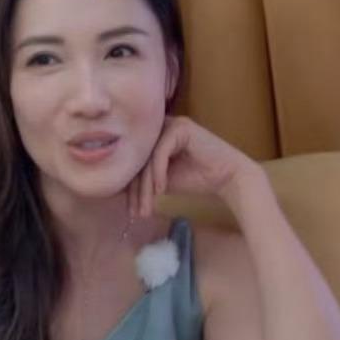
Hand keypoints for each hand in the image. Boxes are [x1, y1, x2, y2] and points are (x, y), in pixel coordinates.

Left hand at [128, 116, 259, 218]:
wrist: (225, 176)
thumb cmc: (195, 178)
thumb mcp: (160, 182)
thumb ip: (141, 181)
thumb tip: (113, 190)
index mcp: (152, 140)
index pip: (133, 164)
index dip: (129, 189)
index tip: (130, 212)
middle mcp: (158, 129)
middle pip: (138, 162)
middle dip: (136, 192)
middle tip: (136, 214)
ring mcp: (170, 125)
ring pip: (147, 160)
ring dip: (146, 188)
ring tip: (147, 208)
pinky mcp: (180, 128)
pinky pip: (160, 153)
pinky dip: (159, 173)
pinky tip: (161, 191)